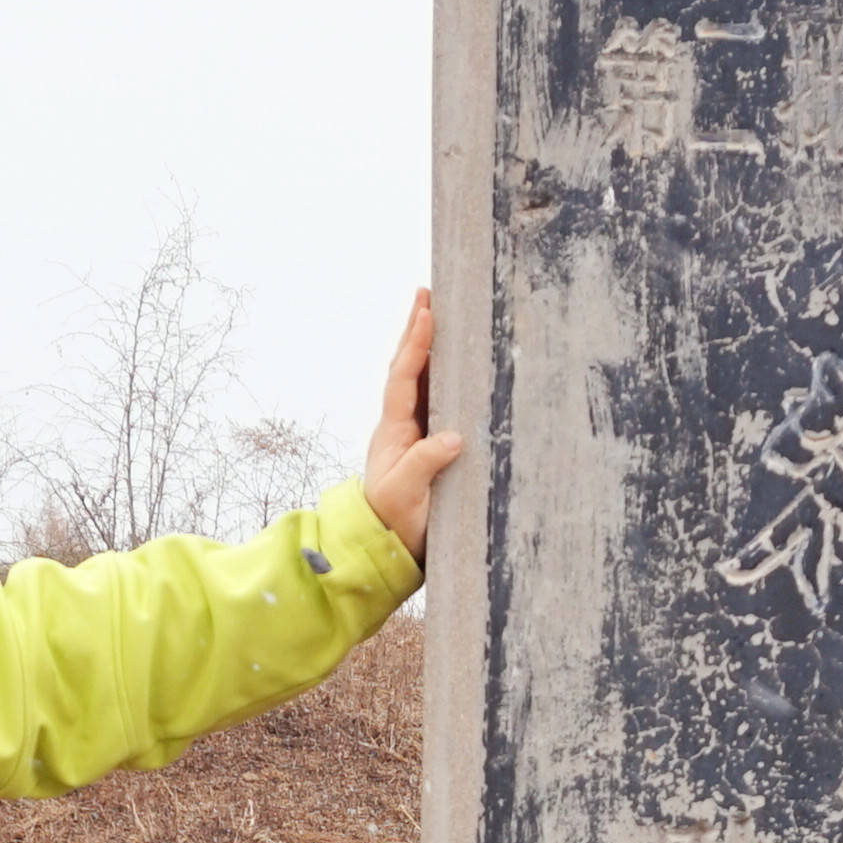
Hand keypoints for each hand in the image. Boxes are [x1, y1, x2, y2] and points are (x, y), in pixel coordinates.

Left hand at [358, 292, 465, 559]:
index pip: (404, 378)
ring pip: (423, 382)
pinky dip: (444, 378)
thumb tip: (453, 436)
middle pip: (409, 369)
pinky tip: (456, 365)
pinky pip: (437, 403)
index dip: (415, 345)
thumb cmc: (394, 522)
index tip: (426, 313)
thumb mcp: (406, 493)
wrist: (386, 549)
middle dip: (417, 332)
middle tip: (427, 294)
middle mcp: (402, 425)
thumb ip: (424, 463)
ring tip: (440, 315)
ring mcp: (414, 434)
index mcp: (394, 430)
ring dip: (430, 349)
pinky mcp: (429, 447)